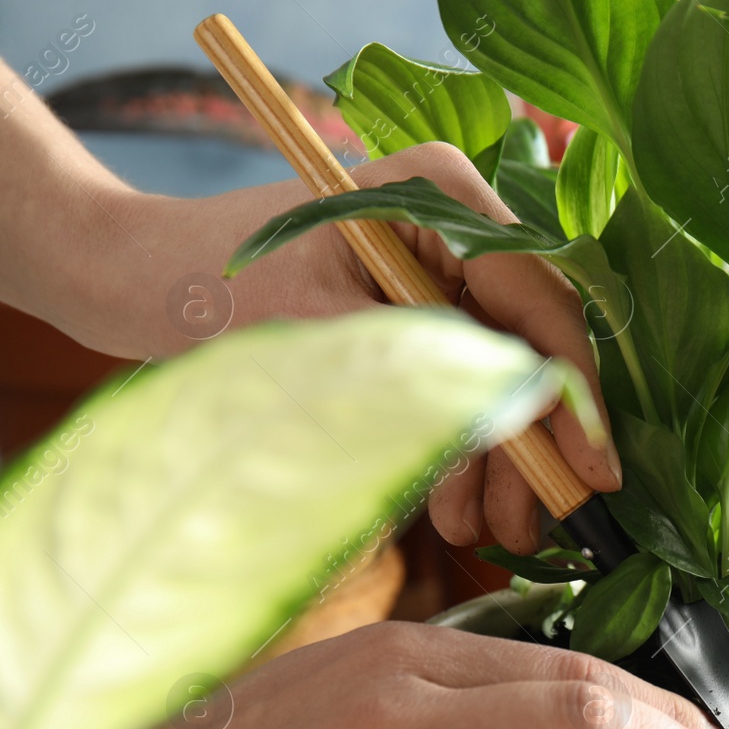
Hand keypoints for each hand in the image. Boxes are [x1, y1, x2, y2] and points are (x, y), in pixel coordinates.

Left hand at [81, 143, 617, 552]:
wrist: (132, 279)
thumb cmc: (210, 287)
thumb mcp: (327, 335)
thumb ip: (435, 370)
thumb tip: (531, 425)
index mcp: (444, 195)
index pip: (542, 302)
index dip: (575, 394)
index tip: (595, 473)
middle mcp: (460, 224)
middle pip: (533, 346)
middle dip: (533, 444)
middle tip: (529, 528)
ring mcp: (444, 269)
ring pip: (505, 377)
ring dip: (500, 460)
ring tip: (484, 533)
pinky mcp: (423, 310)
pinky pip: (465, 386)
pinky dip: (462, 446)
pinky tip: (453, 508)